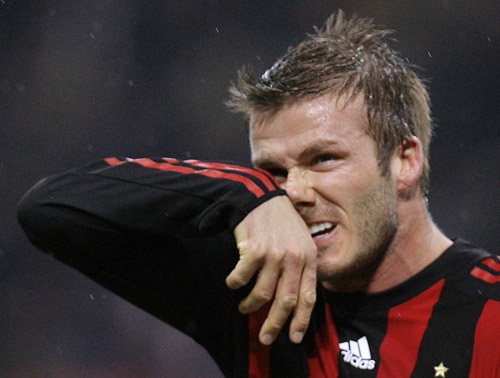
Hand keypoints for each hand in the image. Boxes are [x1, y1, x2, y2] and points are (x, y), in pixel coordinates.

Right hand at [226, 195, 316, 344]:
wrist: (259, 199)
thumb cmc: (280, 223)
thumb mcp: (300, 241)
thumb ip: (301, 267)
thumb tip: (295, 300)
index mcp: (308, 258)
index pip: (308, 297)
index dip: (301, 321)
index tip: (293, 338)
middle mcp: (294, 258)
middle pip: (285, 301)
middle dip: (275, 324)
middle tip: (265, 338)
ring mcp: (274, 254)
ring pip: (262, 294)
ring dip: (250, 305)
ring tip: (244, 307)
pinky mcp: (254, 250)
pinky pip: (241, 279)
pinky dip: (235, 284)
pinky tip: (233, 283)